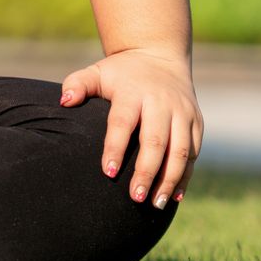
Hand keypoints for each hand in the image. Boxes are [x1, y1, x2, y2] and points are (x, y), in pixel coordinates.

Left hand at [59, 47, 201, 209]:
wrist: (159, 55)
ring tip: (155, 204)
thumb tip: (64, 101)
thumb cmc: (121, 73)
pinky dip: (185, 175)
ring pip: (181, 151)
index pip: (122, 123)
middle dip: (146, 172)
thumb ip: (78, 84)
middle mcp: (161, 103)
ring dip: (169, 180)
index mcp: (133, 93)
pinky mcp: (196, 122)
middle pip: (156, 142)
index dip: (115, 148)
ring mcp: (182, 113)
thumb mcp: (97, 72)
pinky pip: (194, 153)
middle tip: (134, 198)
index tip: (107, 172)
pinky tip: (174, 196)